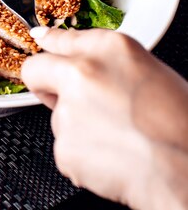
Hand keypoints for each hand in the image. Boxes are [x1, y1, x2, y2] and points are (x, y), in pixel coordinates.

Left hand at [21, 27, 187, 209]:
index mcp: (110, 48)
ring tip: (116, 136)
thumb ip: (104, 59)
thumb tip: (73, 54)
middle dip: (42, 82)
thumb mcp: (148, 71)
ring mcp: (69, 109)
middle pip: (35, 70)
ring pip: (57, 116)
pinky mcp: (65, 147)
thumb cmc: (180, 124)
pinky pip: (66, 148)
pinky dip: (83, 155)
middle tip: (63, 98)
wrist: (186, 172)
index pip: (61, 37)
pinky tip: (112, 156)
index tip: (41, 42)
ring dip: (76, 126)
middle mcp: (83, 72)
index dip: (50, 44)